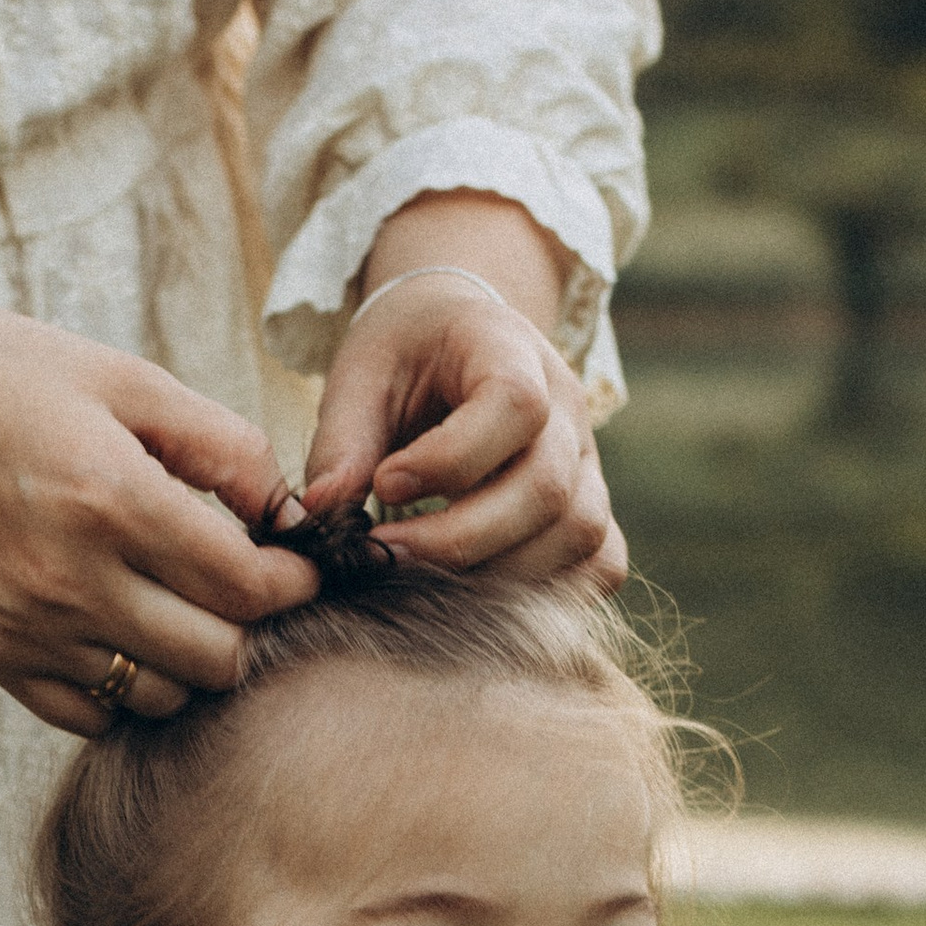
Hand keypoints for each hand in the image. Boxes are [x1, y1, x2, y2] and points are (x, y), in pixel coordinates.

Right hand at [0, 295, 311, 734]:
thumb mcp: (130, 381)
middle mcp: (69, 578)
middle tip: (236, 586)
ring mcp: (26, 627)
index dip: (292, 582)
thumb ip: (226, 448)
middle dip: (247, 626)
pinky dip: (123, 687)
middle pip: (215, 659)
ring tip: (176, 604)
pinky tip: (120, 630)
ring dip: (186, 661)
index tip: (294, 565)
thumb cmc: (15, 378)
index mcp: (114, 499)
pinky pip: (92, 716)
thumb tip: (293, 518)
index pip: (246, 588)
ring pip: (159, 696)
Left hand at [301, 212, 624, 590]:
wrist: (459, 336)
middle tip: (387, 553)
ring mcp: (589, 461)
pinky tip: (479, 585)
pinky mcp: (592, 506)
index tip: (384, 485)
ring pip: (579, 534)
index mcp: (511, 350)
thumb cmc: (406, 354)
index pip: (516, 406)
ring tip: (426, 572)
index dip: (451, 461)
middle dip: (461, 539)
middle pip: (547, 489)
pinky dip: (547, 590)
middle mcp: (568, 407)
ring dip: (499, 572)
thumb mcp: (362, 373)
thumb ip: (341, 438)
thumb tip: (323, 511)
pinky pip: (602, 564)